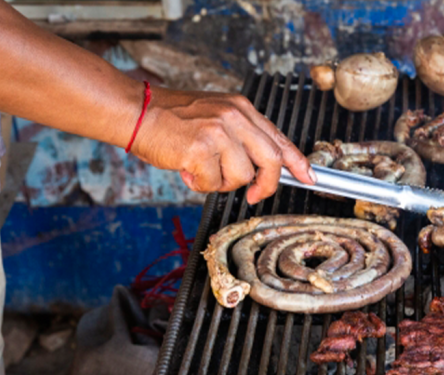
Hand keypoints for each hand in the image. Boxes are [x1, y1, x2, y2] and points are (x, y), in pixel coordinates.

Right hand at [130, 87, 315, 203]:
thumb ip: (241, 137)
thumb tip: (263, 167)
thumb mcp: (215, 117)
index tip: (308, 178)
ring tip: (200, 168)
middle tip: (254, 195)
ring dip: (220, 182)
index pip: (279, 138)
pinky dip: (199, 184)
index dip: (297, 162)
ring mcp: (219, 132)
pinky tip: (186, 169)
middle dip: (266, 185)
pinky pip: (213, 183)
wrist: (135, 110)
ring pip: (241, 176)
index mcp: (241, 109)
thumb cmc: (171, 119)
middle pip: (271, 161)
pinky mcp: (201, 149)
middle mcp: (234, 117)